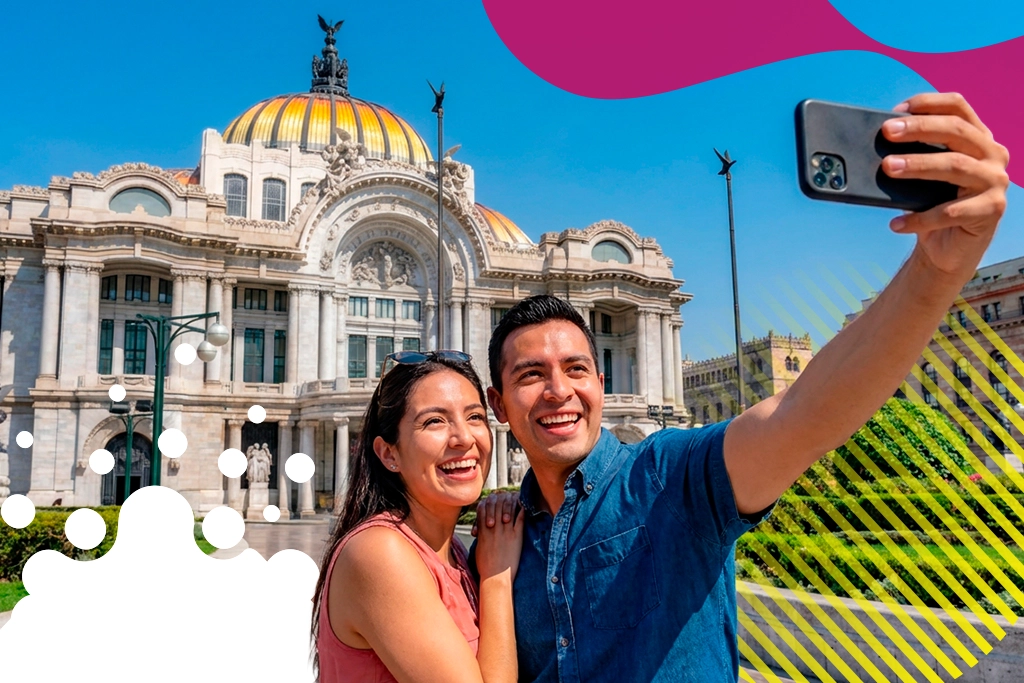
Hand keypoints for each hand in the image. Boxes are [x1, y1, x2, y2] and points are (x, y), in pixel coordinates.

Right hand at [473, 491, 524, 582]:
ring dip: (511, 501)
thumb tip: (482, 529)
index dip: (490, 500)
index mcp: (483, 530)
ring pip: (507, 508)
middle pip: (496, 504)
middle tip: (505, 494)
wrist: (495, 578)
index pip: (485, 506)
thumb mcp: (479, 547)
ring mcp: (505, 531)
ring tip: (515, 497)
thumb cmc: (485, 566)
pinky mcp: (516, 537)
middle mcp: (493, 528)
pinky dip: (522, 509)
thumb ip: (481, 535)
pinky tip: (524, 504)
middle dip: (500, 498)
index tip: (494, 498)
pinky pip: (520, 518)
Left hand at [881, 92, 1008, 280]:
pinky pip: (951, 212)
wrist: (948, 248)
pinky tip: (896, 223)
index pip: (958, 107)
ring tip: (888, 167)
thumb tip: (877, 144)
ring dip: (918, 165)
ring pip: (955, 166)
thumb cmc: (933, 205)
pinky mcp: (992, 210)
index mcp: (978, 138)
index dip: (928, 103)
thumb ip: (914, 155)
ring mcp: (996, 181)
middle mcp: (993, 155)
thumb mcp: (923, 176)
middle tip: (887, 132)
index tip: (897, 110)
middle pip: (956, 131)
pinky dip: (919, 219)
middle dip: (919, 129)